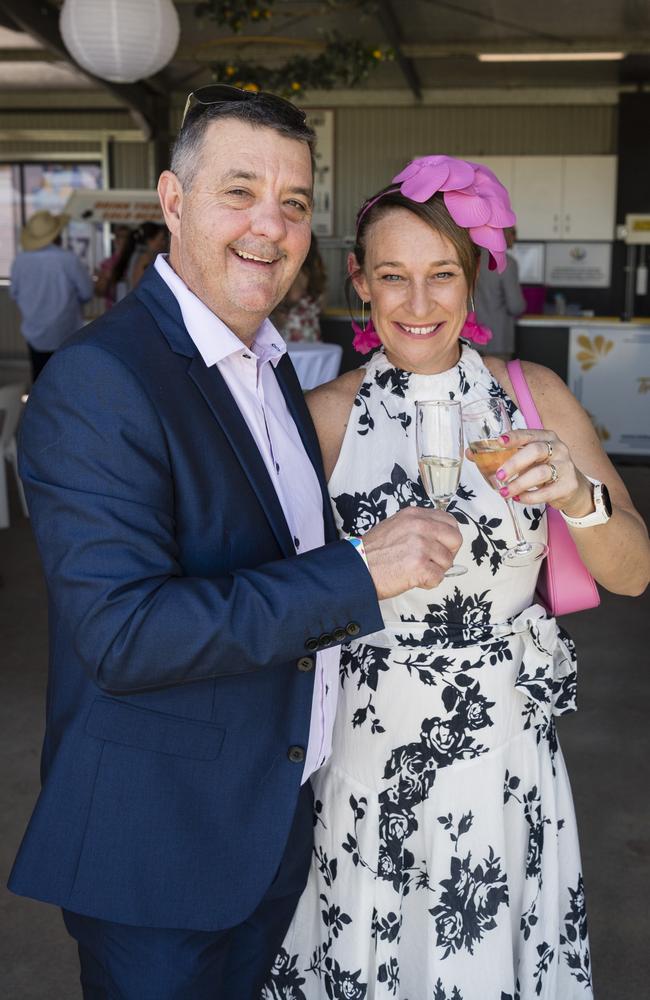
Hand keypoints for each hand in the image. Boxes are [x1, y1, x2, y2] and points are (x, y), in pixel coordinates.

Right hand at [362, 506, 462, 599]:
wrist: (356, 569)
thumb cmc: (372, 552)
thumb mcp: (396, 527)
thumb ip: (419, 528)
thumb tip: (440, 540)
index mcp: (414, 515)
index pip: (449, 521)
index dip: (448, 538)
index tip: (440, 547)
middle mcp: (419, 526)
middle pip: (455, 539)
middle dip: (448, 554)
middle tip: (433, 562)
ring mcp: (421, 545)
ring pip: (448, 561)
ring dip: (435, 570)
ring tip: (416, 571)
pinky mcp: (420, 565)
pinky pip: (439, 577)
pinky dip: (428, 583)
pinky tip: (413, 579)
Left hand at [465, 429, 593, 515]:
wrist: (572, 488)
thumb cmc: (544, 469)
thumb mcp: (527, 460)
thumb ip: (502, 456)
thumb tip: (471, 454)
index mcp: (546, 437)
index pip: (528, 434)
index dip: (514, 437)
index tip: (499, 442)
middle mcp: (558, 448)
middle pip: (535, 451)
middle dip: (514, 463)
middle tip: (498, 475)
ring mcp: (565, 466)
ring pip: (540, 473)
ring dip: (519, 484)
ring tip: (504, 492)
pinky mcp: (568, 485)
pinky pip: (547, 492)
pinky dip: (530, 497)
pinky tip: (519, 498)